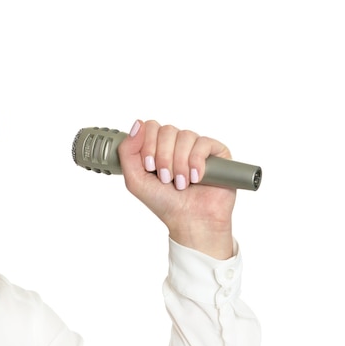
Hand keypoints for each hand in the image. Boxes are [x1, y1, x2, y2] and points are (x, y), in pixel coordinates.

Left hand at [118, 120, 236, 258]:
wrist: (190, 221)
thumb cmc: (164, 203)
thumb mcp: (135, 180)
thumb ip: (127, 152)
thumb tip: (137, 124)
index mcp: (157, 147)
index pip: (151, 126)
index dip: (148, 144)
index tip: (149, 166)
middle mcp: (176, 145)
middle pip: (167, 130)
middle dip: (163, 157)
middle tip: (166, 178)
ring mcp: (196, 147)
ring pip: (185, 136)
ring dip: (179, 163)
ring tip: (181, 183)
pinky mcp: (216, 153)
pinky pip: (204, 143)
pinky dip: (196, 162)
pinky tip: (196, 178)